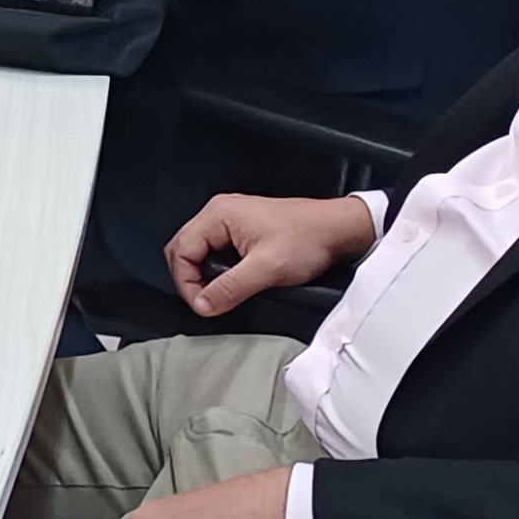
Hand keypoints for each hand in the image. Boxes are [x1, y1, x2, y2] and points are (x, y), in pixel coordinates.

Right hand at [165, 190, 381, 318]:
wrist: (338, 229)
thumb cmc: (309, 237)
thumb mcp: (267, 268)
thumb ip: (230, 288)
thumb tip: (203, 304)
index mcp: (218, 214)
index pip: (180, 251)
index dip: (187, 283)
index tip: (203, 305)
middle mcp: (220, 213)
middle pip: (184, 250)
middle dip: (191, 279)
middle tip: (208, 302)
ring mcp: (231, 220)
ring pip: (199, 251)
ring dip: (206, 275)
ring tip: (222, 293)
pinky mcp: (242, 230)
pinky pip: (216, 251)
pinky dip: (219, 270)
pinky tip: (234, 282)